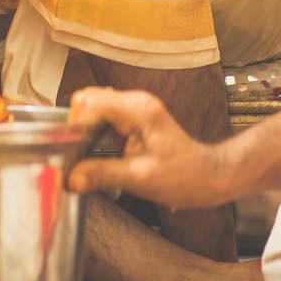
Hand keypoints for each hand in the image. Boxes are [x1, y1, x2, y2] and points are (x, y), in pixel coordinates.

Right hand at [67, 86, 232, 208]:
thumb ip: (102, 174)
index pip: (89, 101)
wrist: (208, 176)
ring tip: (89, 156)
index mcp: (137, 110)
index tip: (73, 149)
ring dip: (86, 130)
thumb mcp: (140, 179)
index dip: (75, 125)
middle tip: (78, 156)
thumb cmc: (184, 176)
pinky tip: (100, 153)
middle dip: (78, 127)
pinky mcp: (134, 116)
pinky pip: (104, 116)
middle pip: (88, 101)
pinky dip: (96, 132)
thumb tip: (71, 178)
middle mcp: (135, 101)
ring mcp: (134, 107)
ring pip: (94, 108)